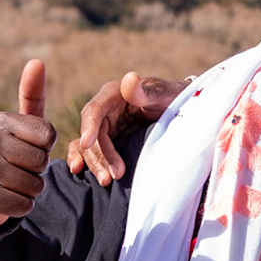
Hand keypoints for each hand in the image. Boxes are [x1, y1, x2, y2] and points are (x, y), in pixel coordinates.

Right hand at [0, 59, 55, 226]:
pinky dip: (23, 205)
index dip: (46, 148)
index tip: (30, 147)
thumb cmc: (13, 153)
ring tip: (14, 182)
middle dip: (39, 170)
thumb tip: (36, 61)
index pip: (48, 136)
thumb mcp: (24, 125)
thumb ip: (33, 94)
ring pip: (34, 184)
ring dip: (31, 189)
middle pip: (41, 161)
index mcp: (1, 120)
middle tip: (21, 168)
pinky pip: (24, 204)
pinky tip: (8, 198)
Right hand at [67, 71, 183, 186]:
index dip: (89, 127)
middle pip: (92, 134)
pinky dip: (85, 161)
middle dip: (99, 155)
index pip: (95, 110)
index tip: (87, 143)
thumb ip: (145, 91)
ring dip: (94, 163)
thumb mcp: (162, 94)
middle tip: (110, 177)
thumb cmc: (172, 97)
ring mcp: (106, 126)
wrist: (181, 108)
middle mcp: (105, 110)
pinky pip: (91, 150)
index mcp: (113, 95)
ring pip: (90, 146)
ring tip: (106, 181)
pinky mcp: (109, 140)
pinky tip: (79, 174)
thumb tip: (129, 78)